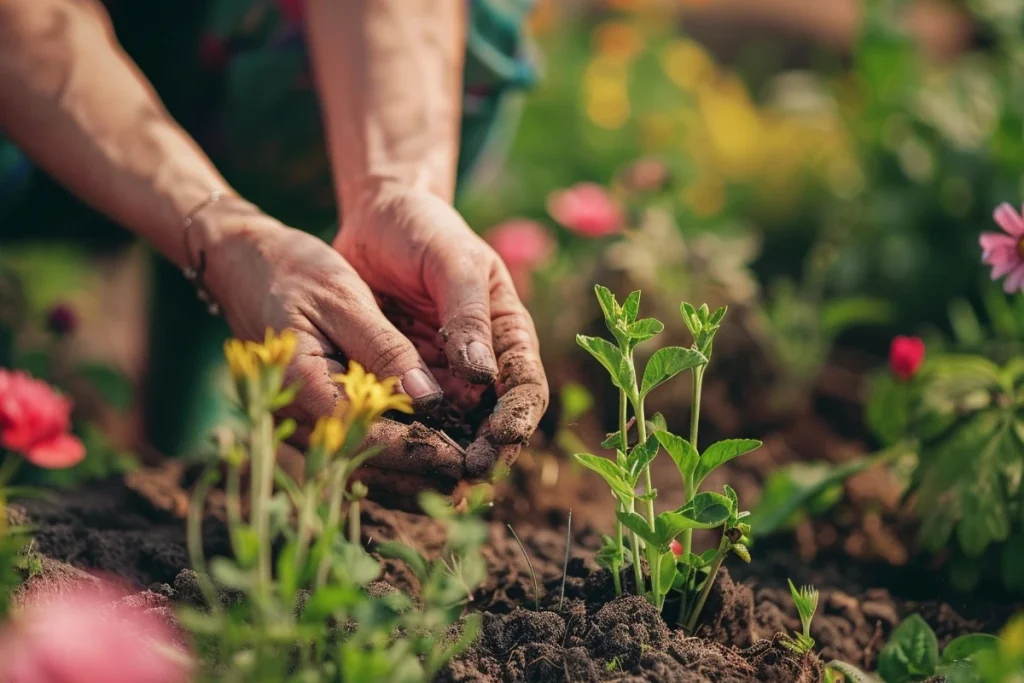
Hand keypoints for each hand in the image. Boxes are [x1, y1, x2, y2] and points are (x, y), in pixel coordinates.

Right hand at [195, 201, 465, 488]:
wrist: (243, 262)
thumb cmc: (295, 270)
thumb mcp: (345, 298)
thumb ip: (385, 349)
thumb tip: (428, 399)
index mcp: (300, 380)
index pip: (363, 433)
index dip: (416, 451)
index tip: (461, 460)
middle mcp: (292, 413)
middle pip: (360, 464)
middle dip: (417, 481)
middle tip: (471, 485)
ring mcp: (297, 420)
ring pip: (354, 466)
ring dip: (405, 481)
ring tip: (460, 488)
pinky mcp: (309, 416)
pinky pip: (348, 451)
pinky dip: (388, 462)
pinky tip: (428, 469)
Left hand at [335, 181, 549, 478]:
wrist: (375, 218)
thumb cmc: (425, 230)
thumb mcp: (453, 262)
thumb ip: (467, 314)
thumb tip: (482, 375)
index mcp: (507, 334)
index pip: (525, 388)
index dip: (518, 418)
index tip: (500, 440)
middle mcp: (481, 364)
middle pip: (493, 423)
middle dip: (485, 453)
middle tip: (465, 475)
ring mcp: (442, 376)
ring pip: (452, 431)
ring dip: (445, 458)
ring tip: (429, 480)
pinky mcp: (403, 382)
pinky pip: (409, 421)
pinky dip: (405, 444)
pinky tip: (392, 460)